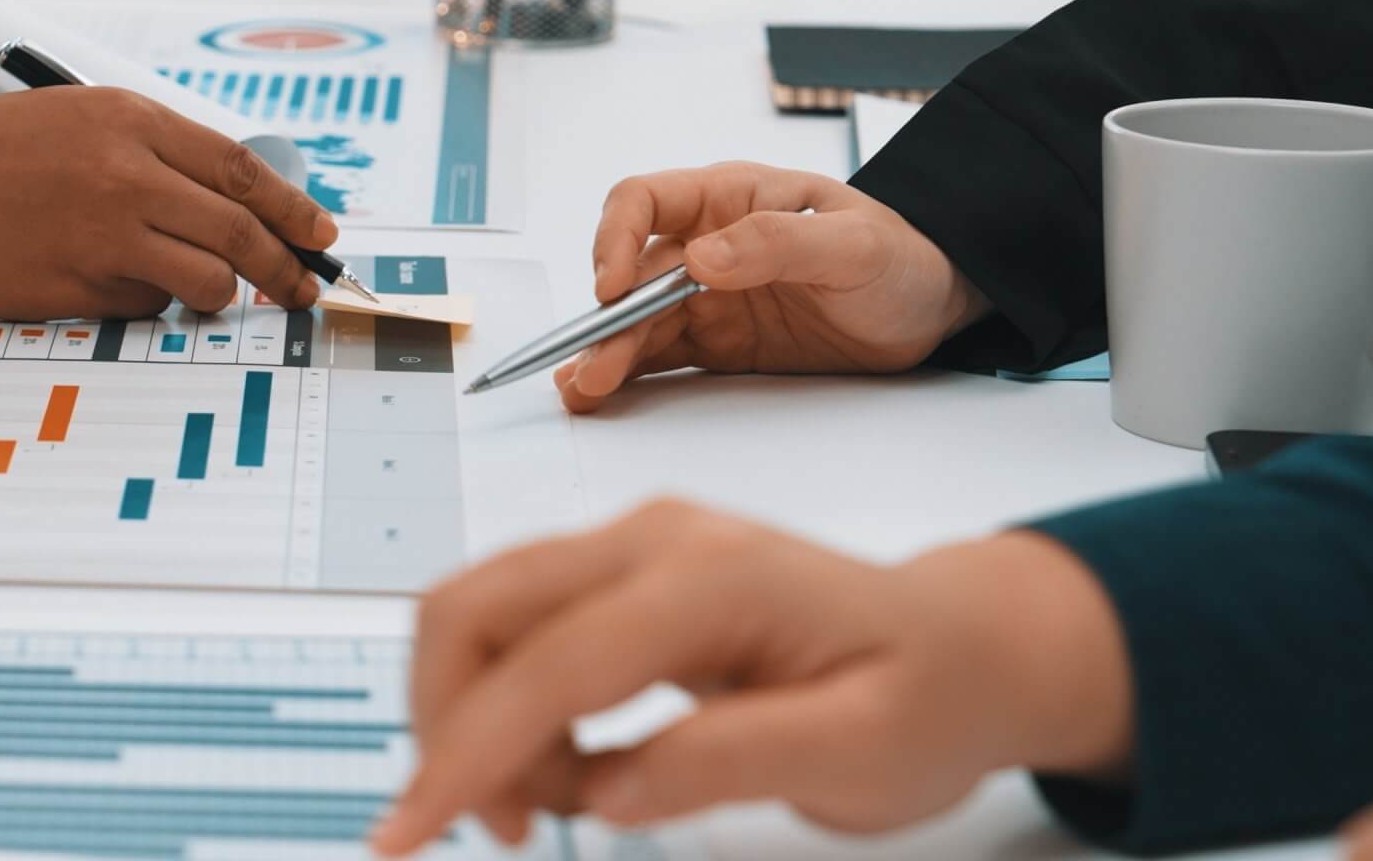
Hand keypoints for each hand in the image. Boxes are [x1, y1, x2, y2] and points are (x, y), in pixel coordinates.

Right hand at [0, 84, 339, 320]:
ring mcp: (103, 237)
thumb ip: (156, 155)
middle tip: (302, 289)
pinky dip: (142, 305)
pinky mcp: (75, 289)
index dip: (295, 210)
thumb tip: (233, 207)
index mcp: (134, 122)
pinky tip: (110, 283)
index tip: (321, 235)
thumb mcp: (84, 117)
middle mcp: (128, 177)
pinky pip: (141, 310)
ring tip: (194, 292)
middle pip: (241, 234)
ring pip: (203, 283)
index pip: (244, 171)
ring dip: (212, 295)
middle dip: (284, 270)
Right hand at [367, 502, 1133, 851]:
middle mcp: (650, 541)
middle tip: (509, 830)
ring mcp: (627, 546)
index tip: (409, 833)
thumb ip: (733, 761)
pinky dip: (507, 708)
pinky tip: (573, 764)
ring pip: (476, 615)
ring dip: (478, 723)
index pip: (550, 662)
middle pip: (473, 608)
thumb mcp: (861, 756)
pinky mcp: (614, 573)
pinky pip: (513, 630)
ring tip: (563, 802)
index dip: (469, 750)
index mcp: (710, 578)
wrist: (964, 646)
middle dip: (448, 727)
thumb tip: (609, 791)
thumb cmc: (928, 696)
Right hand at [554, 163, 988, 413]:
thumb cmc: (900, 255)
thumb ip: (777, 242)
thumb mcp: (852, 242)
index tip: (613, 285)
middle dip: (608, 319)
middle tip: (594, 366)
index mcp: (731, 198)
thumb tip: (701, 256)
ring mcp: (709, 295)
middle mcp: (707, 243)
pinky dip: (630, 372)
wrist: (933, 305)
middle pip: (633, 273)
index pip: (645, 201)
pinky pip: (663, 354)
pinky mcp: (720, 342)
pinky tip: (601, 391)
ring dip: (607, 351)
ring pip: (638, 320)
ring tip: (583, 389)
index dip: (616, 237)